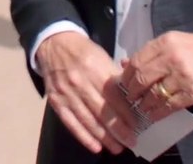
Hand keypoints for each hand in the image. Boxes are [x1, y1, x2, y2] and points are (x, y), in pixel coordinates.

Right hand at [36, 31, 138, 154]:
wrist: (54, 44)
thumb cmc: (84, 51)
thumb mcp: (103, 56)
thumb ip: (116, 77)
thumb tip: (133, 98)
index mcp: (95, 68)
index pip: (114, 95)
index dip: (126, 112)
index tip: (138, 125)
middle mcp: (80, 82)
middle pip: (102, 110)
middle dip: (118, 129)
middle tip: (131, 142)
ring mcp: (66, 93)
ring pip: (87, 120)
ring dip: (104, 137)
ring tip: (117, 148)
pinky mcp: (56, 101)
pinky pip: (70, 122)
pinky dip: (83, 136)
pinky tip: (95, 147)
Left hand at [118, 31, 192, 123]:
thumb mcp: (174, 42)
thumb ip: (151, 53)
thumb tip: (125, 65)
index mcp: (165, 42)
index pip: (137, 62)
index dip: (127, 76)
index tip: (124, 84)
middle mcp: (172, 58)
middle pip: (143, 79)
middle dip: (133, 92)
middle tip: (130, 99)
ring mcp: (183, 76)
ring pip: (155, 94)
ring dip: (144, 104)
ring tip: (141, 108)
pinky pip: (170, 105)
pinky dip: (158, 113)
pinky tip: (153, 115)